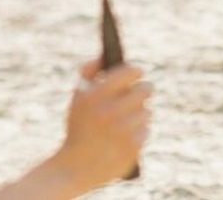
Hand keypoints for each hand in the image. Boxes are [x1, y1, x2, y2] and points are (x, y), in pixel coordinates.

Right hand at [53, 60, 151, 190]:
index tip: (136, 73)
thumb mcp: (77, 97)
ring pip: (147, 111)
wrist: (75, 167)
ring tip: (126, 119)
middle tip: (138, 92)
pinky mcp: (133, 147)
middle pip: (146, 89)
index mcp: (96, 95)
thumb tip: (104, 55)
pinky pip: (146, 130)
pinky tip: (127, 135)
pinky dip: (139, 131)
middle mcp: (111, 111)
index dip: (135, 71)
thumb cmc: (78, 127)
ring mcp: (123, 130)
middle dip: (142, 90)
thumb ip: (89, 71)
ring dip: (139, 113)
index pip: (130, 72)